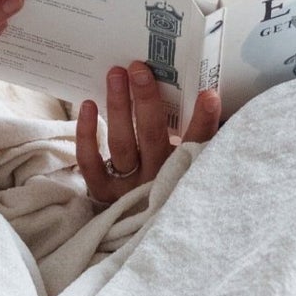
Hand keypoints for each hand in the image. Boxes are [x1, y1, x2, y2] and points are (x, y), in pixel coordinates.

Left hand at [76, 63, 221, 204]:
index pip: (199, 145)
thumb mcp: (186, 165)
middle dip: (146, 100)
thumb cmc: (166, 185)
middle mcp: (156, 180)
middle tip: (139, 69)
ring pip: (122, 144)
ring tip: (115, 74)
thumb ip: (195, 137)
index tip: (209, 96)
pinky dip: (87, 134)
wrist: (139, 227)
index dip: (204, 121)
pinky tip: (89, 105)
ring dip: (118, 106)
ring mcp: (128, 187)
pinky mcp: (103, 191)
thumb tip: (201, 93)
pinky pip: (90, 162)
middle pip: (152, 136)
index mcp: (183, 172)